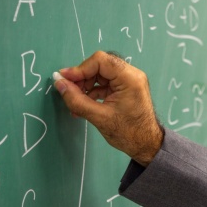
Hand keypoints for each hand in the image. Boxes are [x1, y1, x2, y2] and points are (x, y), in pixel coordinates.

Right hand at [53, 51, 163, 165]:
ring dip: (85, 86)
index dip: (79, 68)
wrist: (147, 145)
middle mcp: (132, 75)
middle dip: (82, 78)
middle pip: (100, 65)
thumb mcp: (99, 117)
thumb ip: (77, 100)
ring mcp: (129, 81)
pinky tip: (83, 105)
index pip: (100, 61)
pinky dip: (92, 91)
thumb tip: (59, 83)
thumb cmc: (128, 133)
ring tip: (75, 102)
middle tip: (68, 91)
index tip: (63, 78)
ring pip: (101, 74)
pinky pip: (105, 83)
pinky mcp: (126, 88)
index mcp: (130, 78)